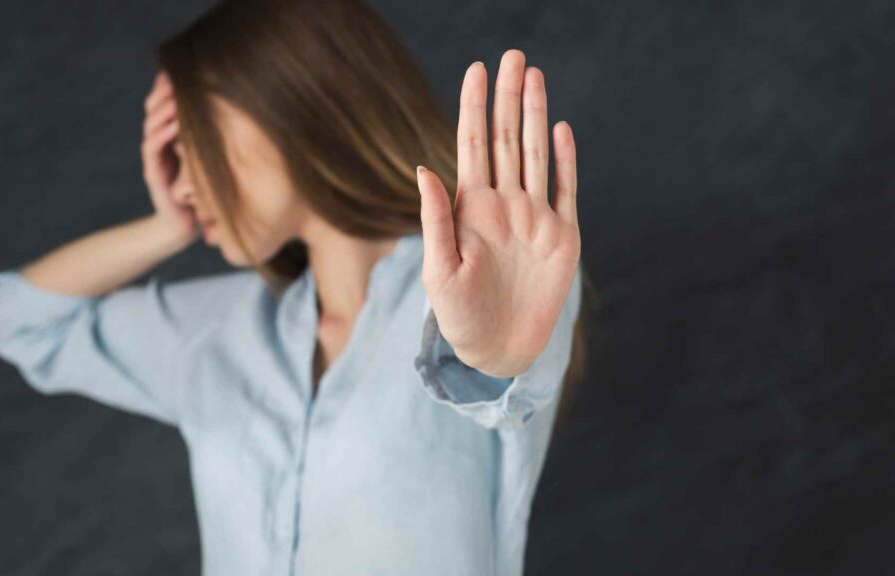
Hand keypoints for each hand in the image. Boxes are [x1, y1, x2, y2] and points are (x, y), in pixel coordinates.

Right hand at [140, 70, 199, 243]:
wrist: (184, 226)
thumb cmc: (200, 192)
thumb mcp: (209, 161)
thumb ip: (213, 141)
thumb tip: (239, 118)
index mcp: (169, 139)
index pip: (164, 106)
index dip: (168, 88)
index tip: (179, 71)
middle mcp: (158, 145)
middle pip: (154, 110)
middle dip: (163, 91)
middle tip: (174, 76)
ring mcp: (154, 159)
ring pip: (151, 125)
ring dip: (163, 108)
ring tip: (176, 94)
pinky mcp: (153, 174)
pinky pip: (153, 148)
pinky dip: (163, 133)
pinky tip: (175, 122)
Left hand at [416, 49, 580, 377]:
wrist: (498, 349)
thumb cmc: (458, 314)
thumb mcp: (439, 268)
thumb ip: (435, 218)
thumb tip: (424, 168)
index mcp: (471, 208)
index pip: (474, 145)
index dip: (474, 108)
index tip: (475, 70)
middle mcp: (504, 204)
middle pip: (507, 139)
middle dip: (508, 97)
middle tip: (512, 56)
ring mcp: (534, 217)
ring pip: (536, 155)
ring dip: (535, 115)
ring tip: (533, 77)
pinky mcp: (562, 237)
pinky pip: (565, 190)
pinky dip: (565, 160)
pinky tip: (561, 129)